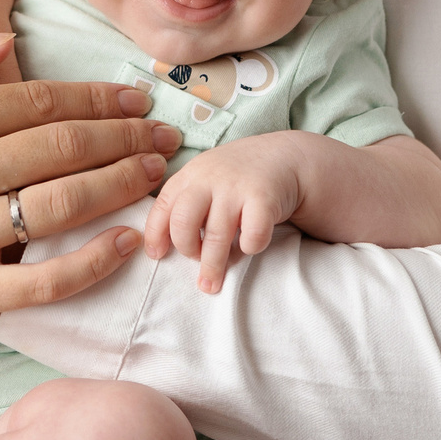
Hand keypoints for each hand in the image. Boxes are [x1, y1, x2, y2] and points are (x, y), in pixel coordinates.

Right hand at [0, 31, 177, 344]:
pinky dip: (92, 263)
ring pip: (64, 205)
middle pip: (62, 148)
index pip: (36, 100)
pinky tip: (126, 245)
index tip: (133, 100)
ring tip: (156, 177)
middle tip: (164, 137)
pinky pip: (42, 281)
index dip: (96, 100)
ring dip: (121, 187)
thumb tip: (1, 41)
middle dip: (124, 139)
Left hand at [143, 136, 306, 292]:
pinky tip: (250, 245)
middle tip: (196, 261)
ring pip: (215, 238)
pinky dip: (249, 248)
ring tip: (213, 282)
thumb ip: (185, 202)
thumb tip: (160, 247)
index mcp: (191, 174)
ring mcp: (237, 188)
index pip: (163, 207)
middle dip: (186, 251)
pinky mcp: (265, 199)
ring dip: (213, 265)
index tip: (157, 255)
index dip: (155, 235)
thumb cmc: (238, 178)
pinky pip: (251, 237)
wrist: (285, 156)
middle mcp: (210, 178)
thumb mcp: (205, 179)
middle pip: (183, 223)